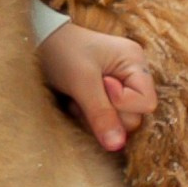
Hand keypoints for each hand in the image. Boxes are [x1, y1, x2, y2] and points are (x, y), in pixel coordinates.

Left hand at [39, 21, 156, 153]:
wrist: (40, 40)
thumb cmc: (62, 52)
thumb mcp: (81, 82)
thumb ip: (101, 114)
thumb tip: (116, 146)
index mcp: (135, 62)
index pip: (147, 103)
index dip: (123, 103)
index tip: (101, 85)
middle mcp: (133, 75)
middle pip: (134, 116)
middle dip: (106, 112)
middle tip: (84, 94)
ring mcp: (121, 85)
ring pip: (118, 122)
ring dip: (94, 116)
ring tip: (78, 97)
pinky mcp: (106, 95)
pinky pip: (105, 119)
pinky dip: (89, 115)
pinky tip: (76, 101)